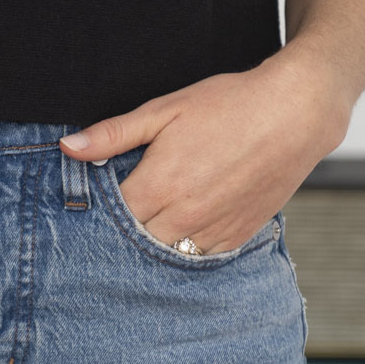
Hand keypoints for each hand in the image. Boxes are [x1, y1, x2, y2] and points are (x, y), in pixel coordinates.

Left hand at [59, 53, 351, 252]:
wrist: (296, 114)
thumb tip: (68, 148)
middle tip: (115, 215)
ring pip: (166, 256)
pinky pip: (200, 258)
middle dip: (120, 232)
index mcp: (159, 185)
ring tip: (148, 222)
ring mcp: (213, 230)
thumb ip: (114, 134)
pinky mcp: (237, 236)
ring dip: (152, 244)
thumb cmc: (229, 104)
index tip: (90, 202)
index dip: (96, 211)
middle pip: (133, 243)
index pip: (109, 217)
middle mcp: (184, 216)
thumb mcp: (164, 110)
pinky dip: (185, 248)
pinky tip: (179, 230)